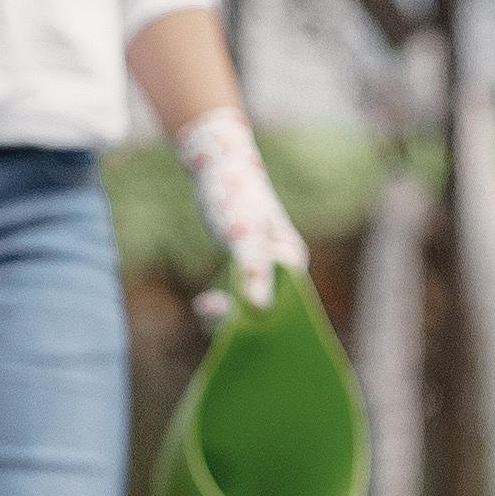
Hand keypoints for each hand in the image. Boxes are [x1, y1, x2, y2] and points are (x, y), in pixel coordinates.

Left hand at [172, 109, 305, 310]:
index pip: (286, 303)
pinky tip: (203, 303)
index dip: (265, 321)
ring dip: (227, 314)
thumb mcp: (241, 234)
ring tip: (203, 306)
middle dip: (241, 318)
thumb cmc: (233, 195)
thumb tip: (260, 309)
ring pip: (248, 307)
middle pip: (267, 310)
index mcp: (292, 260)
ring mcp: (262, 269)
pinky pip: (236, 297)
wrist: (216, 166)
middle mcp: (281, 268)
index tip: (238, 329)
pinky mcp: (243, 268)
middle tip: (210, 309)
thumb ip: (253, 271)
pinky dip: (221, 304)